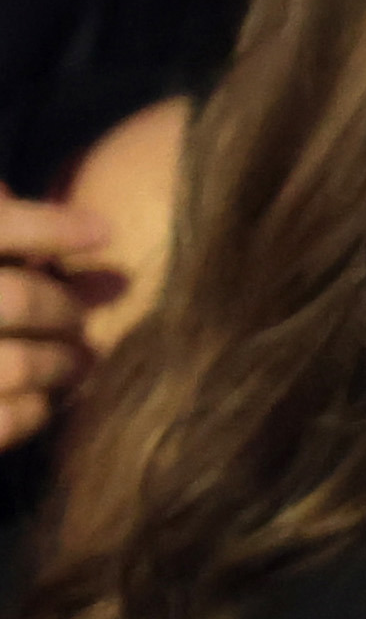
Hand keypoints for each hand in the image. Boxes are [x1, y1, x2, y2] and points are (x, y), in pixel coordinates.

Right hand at [0, 189, 108, 450]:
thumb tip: (9, 197)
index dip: (51, 227)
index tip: (103, 230)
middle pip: (17, 299)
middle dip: (64, 306)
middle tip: (85, 313)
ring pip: (19, 366)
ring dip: (63, 362)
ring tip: (83, 359)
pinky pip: (6, 421)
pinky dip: (36, 410)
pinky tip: (46, 400)